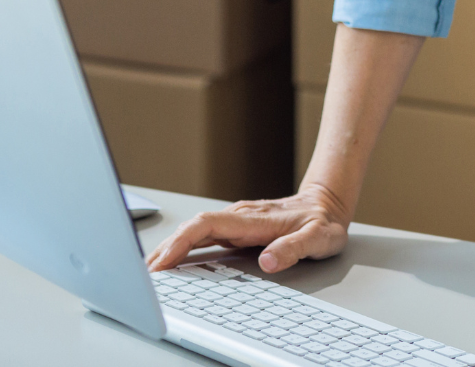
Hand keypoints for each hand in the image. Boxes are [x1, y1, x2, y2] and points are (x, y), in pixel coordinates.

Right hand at [145, 183, 350, 273]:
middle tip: (146, 273)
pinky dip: (183, 246)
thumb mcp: (319, 237)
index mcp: (254, 219)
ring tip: (151, 269)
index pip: (207, 225)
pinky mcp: (236, 227)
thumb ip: (294, 248)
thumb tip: (268, 262)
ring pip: (194, 230)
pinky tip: (173, 259)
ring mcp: (236, 220)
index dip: (182, 241)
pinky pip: (203, 234)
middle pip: (192, 227)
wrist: (328, 201)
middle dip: (166, 247)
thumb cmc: (324, 221)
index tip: (165, 259)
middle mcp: (240, 216)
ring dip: (170, 247)